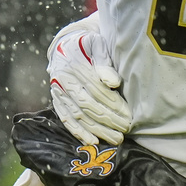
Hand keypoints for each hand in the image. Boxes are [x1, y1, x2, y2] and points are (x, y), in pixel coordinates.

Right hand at [47, 28, 131, 145]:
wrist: (66, 45)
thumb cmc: (87, 44)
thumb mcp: (96, 44)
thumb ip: (104, 60)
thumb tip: (114, 82)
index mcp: (73, 66)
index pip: (95, 89)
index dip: (112, 103)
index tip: (128, 114)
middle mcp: (62, 81)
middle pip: (87, 105)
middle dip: (108, 120)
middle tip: (125, 129)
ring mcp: (58, 93)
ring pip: (78, 116)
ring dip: (97, 130)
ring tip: (115, 139)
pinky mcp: (57, 102)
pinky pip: (66, 119)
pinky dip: (78, 132)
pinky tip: (92, 141)